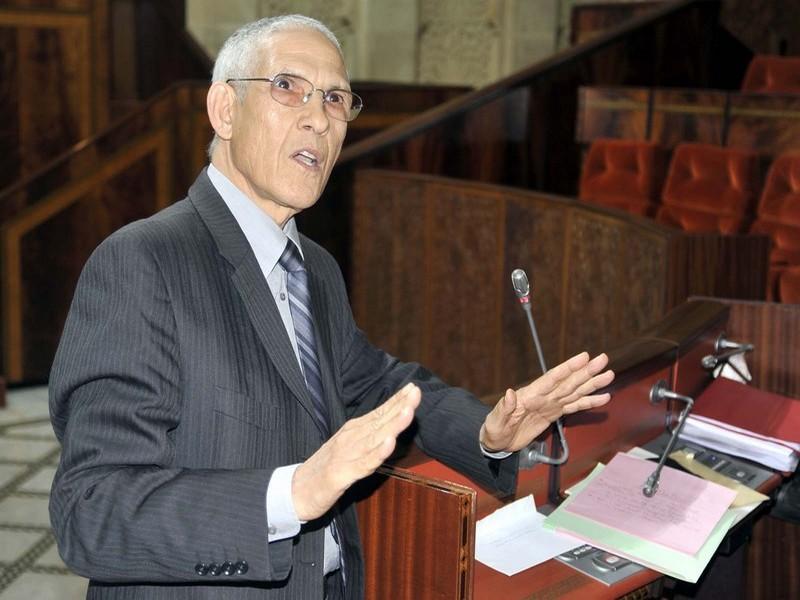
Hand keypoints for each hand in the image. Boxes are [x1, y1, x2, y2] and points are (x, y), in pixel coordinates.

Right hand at [291, 382, 420, 520]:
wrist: (296, 491)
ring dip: (392, 424)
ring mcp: (346, 456)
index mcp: (353, 431)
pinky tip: (389, 444)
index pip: (379, 413)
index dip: (397, 400)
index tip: (413, 387)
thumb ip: (368, 435)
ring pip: (375, 439)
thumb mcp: (348, 446)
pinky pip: (363, 464)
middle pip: (379, 421)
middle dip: (399, 406)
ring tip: (408, 411)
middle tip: (416, 391)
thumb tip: (390, 423)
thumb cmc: (325, 467)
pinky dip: (377, 454)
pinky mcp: (341, 475)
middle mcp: (351, 439)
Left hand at [480, 352, 613, 452]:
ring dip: (592, 383)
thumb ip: (504, 408)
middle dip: (587, 371)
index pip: (552, 378)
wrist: (496, 442)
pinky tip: (603, 397)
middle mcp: (543, 396)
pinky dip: (589, 402)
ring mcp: (550, 404)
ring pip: (575, 391)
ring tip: (609, 374)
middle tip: (603, 359)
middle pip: (569, 381)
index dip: (568, 367)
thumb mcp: (495, 421)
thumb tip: (510, 392)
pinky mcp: (553, 413)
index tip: (584, 357)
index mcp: (530, 395)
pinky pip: (574, 407)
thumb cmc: (494, 430)